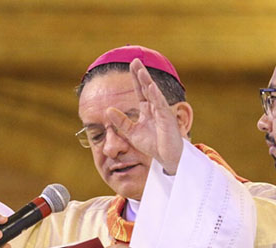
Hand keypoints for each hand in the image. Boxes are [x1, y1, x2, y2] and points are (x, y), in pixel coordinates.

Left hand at [105, 58, 183, 174]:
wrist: (167, 158)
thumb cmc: (153, 144)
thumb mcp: (132, 132)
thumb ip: (121, 122)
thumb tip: (108, 109)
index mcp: (147, 110)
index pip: (140, 90)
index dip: (136, 78)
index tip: (131, 65)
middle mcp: (155, 108)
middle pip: (147, 87)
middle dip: (141, 74)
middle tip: (135, 60)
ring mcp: (162, 112)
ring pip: (154, 94)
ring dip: (148, 82)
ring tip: (141, 71)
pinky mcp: (167, 120)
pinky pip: (161, 106)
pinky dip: (156, 96)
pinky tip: (151, 87)